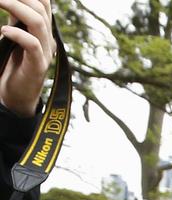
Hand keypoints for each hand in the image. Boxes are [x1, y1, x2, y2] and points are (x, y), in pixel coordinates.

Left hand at [0, 0, 53, 117]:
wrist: (17, 95)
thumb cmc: (13, 64)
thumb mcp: (14, 36)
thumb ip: (15, 19)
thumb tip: (10, 2)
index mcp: (41, 29)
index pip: (44, 3)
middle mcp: (46, 38)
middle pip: (41, 7)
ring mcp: (44, 51)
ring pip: (38, 22)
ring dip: (16, 8)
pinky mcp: (38, 65)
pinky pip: (32, 45)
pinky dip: (18, 34)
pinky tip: (3, 30)